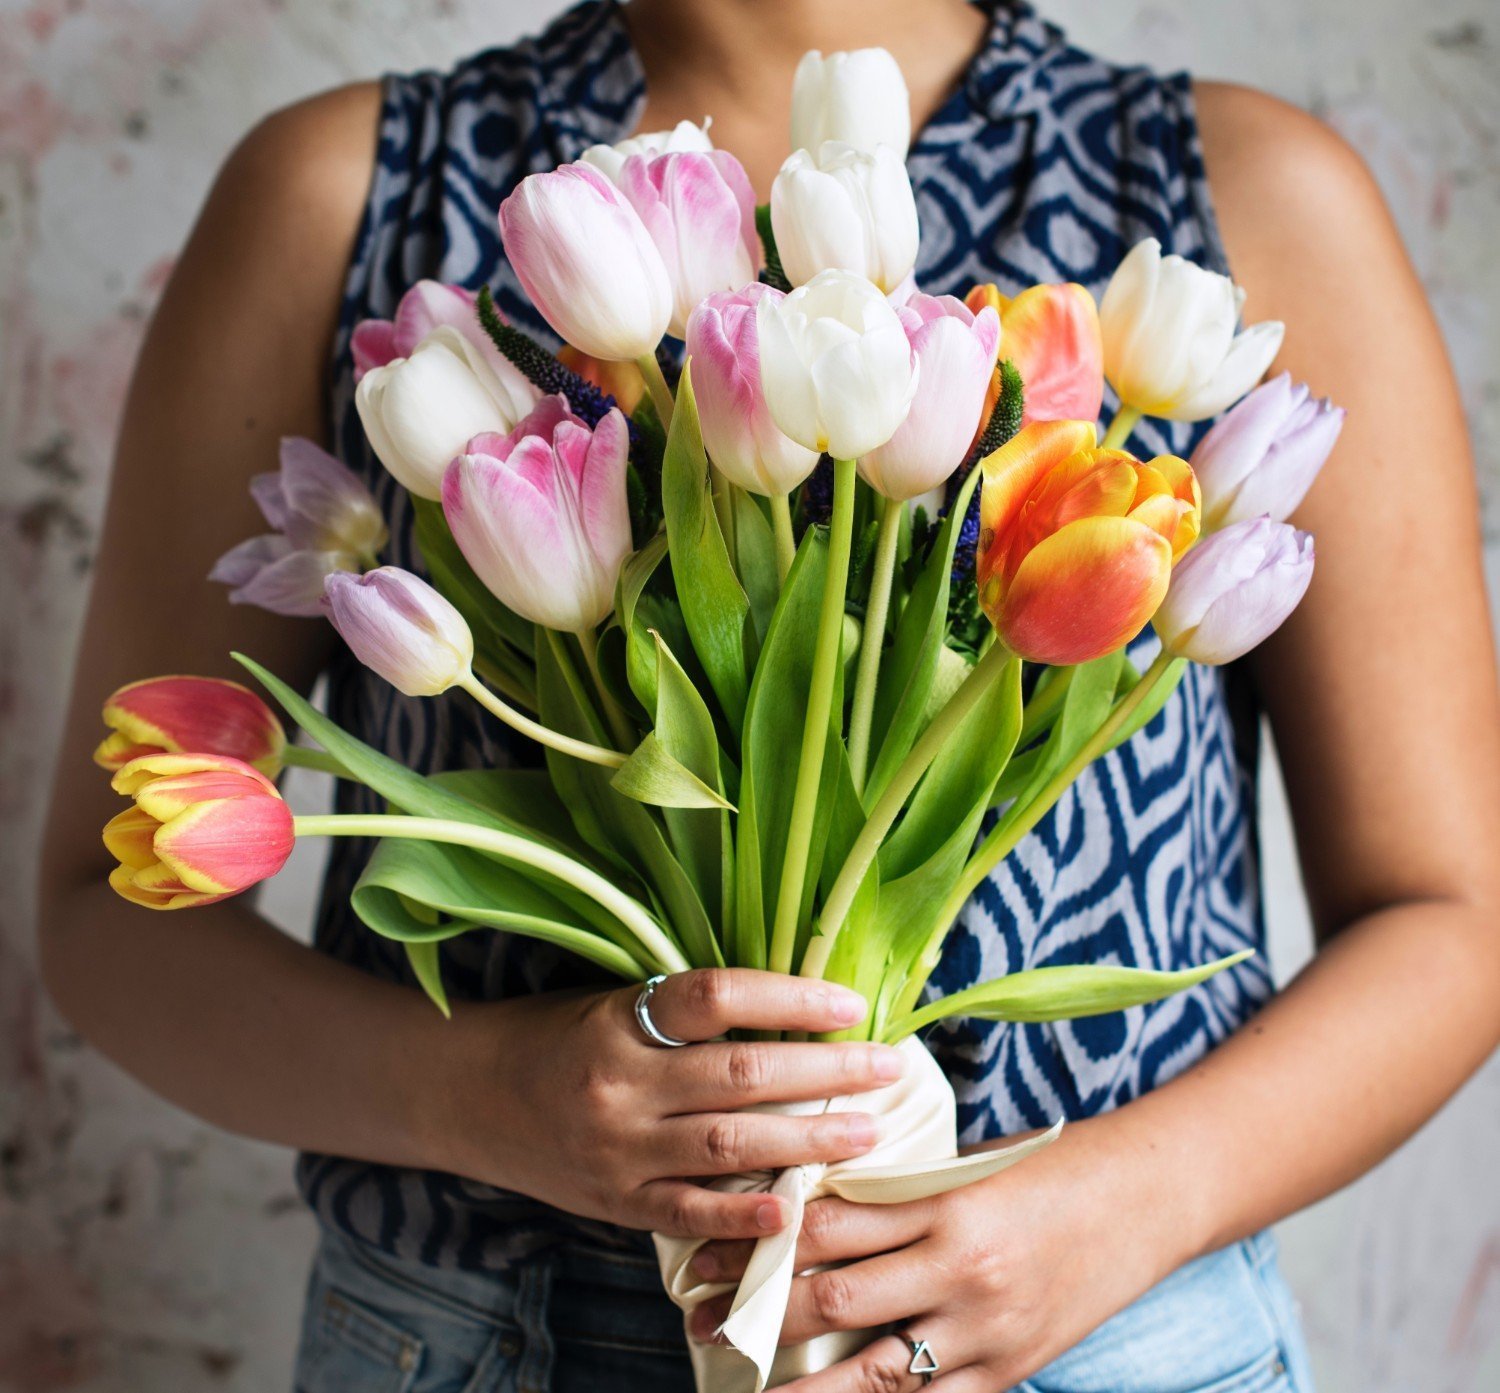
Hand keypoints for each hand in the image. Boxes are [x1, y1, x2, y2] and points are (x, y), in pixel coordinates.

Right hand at [435, 968, 908, 1241]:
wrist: (466, 1094)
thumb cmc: (553, 1036)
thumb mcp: (612, 1002)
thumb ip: (686, 1012)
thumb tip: (790, 1007)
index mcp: (620, 1020)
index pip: (718, 997)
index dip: (790, 997)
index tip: (850, 1003)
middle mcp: (620, 1084)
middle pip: (740, 1074)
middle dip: (826, 1073)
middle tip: (888, 1067)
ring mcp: (617, 1149)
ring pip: (729, 1143)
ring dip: (808, 1139)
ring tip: (868, 1132)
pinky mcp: (615, 1202)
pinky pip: (688, 1213)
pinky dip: (743, 1213)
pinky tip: (794, 1205)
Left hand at [686, 1115, 1191, 1390]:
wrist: (1142, 1199)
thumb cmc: (1046, 1169)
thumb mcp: (966, 1163)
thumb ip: (894, 1189)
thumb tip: (808, 1202)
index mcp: (944, 1202)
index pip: (829, 1224)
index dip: (762, 1239)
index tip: (710, 1248)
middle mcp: (959, 1270)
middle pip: (836, 1300)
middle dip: (760, 1313)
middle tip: (700, 1316)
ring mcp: (985, 1331)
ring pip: (873, 1375)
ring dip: (798, 1386)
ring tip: (742, 1388)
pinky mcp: (1009, 1373)